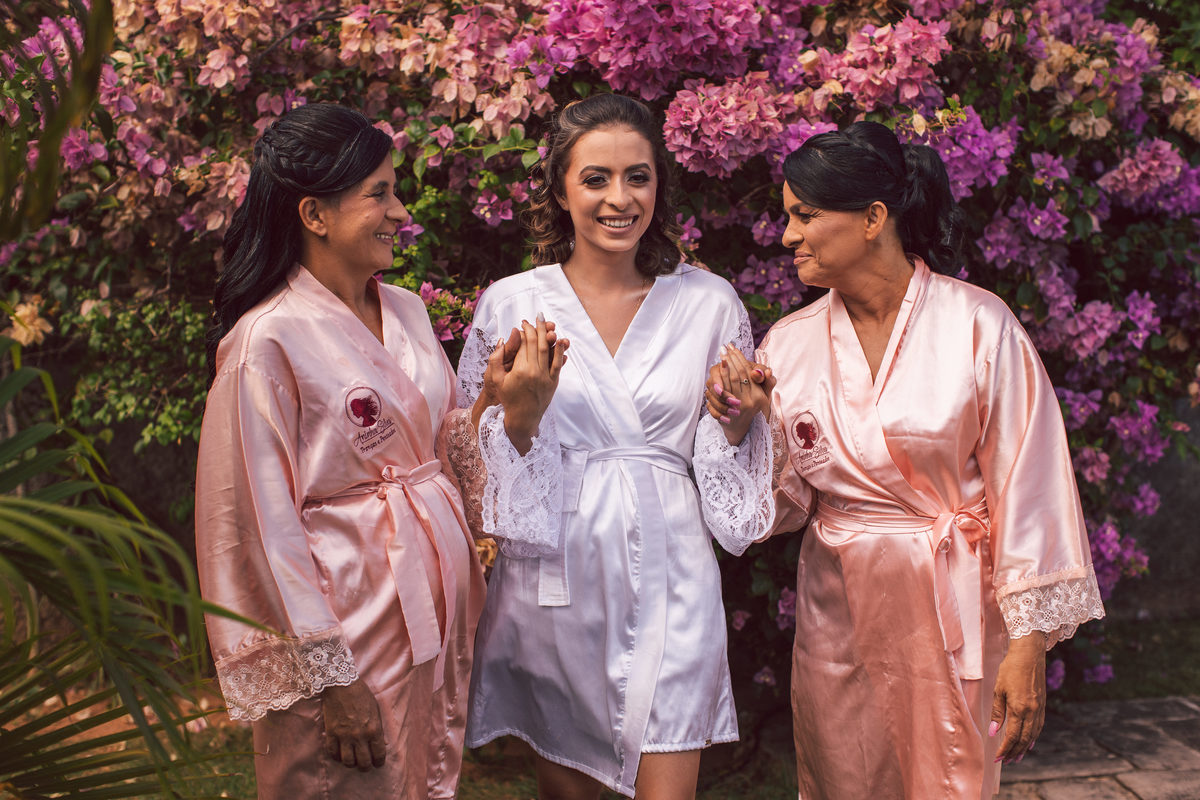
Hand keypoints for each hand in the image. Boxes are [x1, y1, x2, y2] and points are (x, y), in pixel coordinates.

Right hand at [321, 679, 385, 770]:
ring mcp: (344, 736)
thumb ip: (378, 729)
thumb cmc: (361, 695)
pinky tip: (339, 754)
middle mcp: (360, 736)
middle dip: (366, 767)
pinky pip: (333, 753)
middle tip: (365, 766)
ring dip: (351, 764)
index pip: (379, 754)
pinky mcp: (331, 733)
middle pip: (363, 762)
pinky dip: (336, 756)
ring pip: (348, 762)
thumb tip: (381, 744)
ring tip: (352, 761)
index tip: (378, 763)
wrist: (342, 685)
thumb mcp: (376, 710)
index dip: (379, 762)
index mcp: (374, 729)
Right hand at [472, 322, 558, 429]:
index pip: (524, 343)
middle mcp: (534, 372)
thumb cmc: (507, 398)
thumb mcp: (495, 379)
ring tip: (548, 323)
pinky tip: (561, 340)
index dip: (525, 331)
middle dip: (537, 328)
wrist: (523, 418)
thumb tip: (503, 339)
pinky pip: (558, 363)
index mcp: (520, 370)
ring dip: (549, 334)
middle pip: (538, 343)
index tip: (523, 323)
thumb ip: (496, 359)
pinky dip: (560, 351)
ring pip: (549, 350)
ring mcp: (546, 377)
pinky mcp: (554, 383)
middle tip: (537, 317)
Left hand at [704, 344, 774, 445]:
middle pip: (738, 375)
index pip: (749, 372)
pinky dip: (717, 380)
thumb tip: (766, 371)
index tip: (734, 347)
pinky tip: (715, 372)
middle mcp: (749, 401)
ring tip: (721, 355)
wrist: (741, 429)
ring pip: (729, 382)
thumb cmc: (754, 410)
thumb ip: (767, 382)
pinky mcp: (726, 411)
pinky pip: (720, 392)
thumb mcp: (765, 397)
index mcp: (759, 396)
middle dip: (731, 360)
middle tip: (725, 347)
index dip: (741, 359)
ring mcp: (737, 407)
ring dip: (723, 367)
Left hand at [990, 631, 1046, 764]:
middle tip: (1005, 761)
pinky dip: (1033, 737)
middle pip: (1024, 739)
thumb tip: (993, 732)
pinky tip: (1030, 742)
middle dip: (1014, 752)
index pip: (1012, 736)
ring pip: (1033, 734)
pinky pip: (1039, 726)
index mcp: (1020, 709)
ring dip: (1024, 747)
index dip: (1004, 749)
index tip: (997, 758)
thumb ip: (997, 712)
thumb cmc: (1010, 669)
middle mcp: (1032, 712)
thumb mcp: (999, 689)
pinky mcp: (1043, 704)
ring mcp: (1040, 709)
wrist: (1029, 655)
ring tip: (1016, 757)